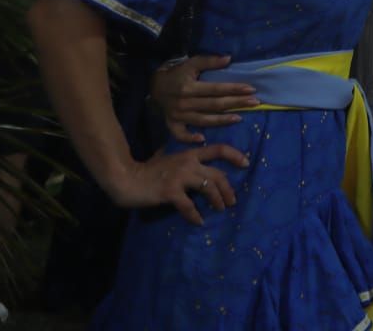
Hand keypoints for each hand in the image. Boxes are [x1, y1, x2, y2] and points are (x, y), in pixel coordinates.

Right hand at [109, 143, 249, 225]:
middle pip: (217, 174)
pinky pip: (189, 206)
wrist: (126, 178)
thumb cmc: (146, 170)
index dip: (235, 155)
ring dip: (217, 201)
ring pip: (208, 187)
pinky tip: (199, 222)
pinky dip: (195, 216)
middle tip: (232, 201)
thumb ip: (182, 158)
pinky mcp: (170, 192)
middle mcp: (188, 163)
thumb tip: (194, 158)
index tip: (246, 163)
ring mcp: (180, 177)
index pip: (218, 149)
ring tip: (220, 210)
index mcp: (189, 154)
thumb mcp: (167, 158)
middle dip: (228, 189)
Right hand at [150, 54, 257, 143]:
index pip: (216, 89)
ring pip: (203, 120)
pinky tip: (202, 139)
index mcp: (189, 87)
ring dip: (222, 120)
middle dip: (236, 104)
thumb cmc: (178, 73)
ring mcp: (178, 115)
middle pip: (214, 105)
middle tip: (255, 103)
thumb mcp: (192, 63)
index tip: (251, 89)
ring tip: (239, 118)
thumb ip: (210, 61)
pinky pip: (180, 134)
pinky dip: (189, 138)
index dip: (234, 89)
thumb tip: (229, 59)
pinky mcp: (172, 123)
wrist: (155, 86)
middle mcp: (184, 103)